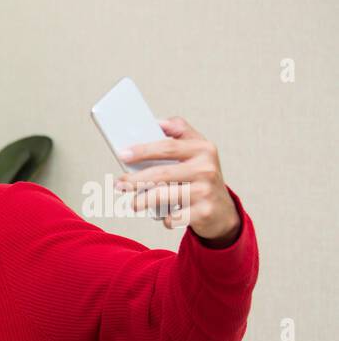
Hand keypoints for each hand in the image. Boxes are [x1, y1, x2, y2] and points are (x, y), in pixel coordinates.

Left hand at [115, 117, 240, 241]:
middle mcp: (206, 168)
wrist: (222, 210)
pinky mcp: (203, 213)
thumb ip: (180, 132)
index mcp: (203, 149)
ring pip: (163, 196)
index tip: (122, 155)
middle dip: (135, 180)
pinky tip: (165, 216)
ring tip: (134, 203)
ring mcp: (205, 191)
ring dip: (142, 201)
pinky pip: (172, 217)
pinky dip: (163, 218)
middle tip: (119, 184)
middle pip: (161, 173)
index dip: (142, 150)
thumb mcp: (198, 151)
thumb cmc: (201, 177)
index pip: (168, 147)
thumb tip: (156, 122)